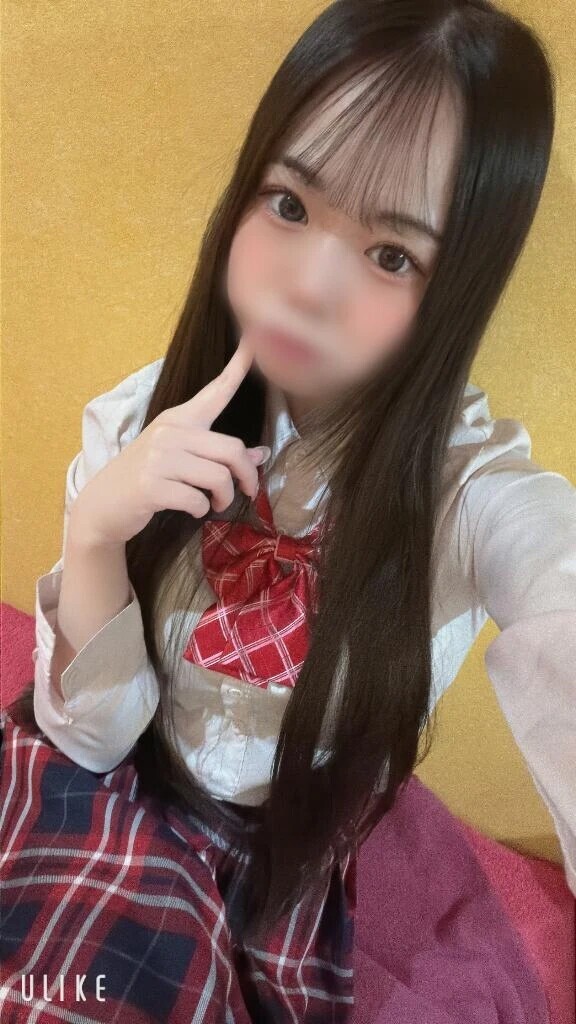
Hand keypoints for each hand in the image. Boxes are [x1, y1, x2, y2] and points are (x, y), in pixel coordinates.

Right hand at [71, 332, 269, 546]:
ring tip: (215, 503)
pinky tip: (190, 509)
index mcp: (178, 419)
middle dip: (247, 476)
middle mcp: (169, 432)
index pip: (215, 391)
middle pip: (232, 449)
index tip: (254, 342)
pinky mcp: (151, 485)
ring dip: (223, 498)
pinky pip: (197, 500)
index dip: (237, 368)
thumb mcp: (179, 460)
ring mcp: (158, 458)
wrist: (103, 505)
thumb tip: (261, 454)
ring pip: (219, 478)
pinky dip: (201, 510)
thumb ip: (217, 454)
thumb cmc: (146, 478)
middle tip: (247, 491)